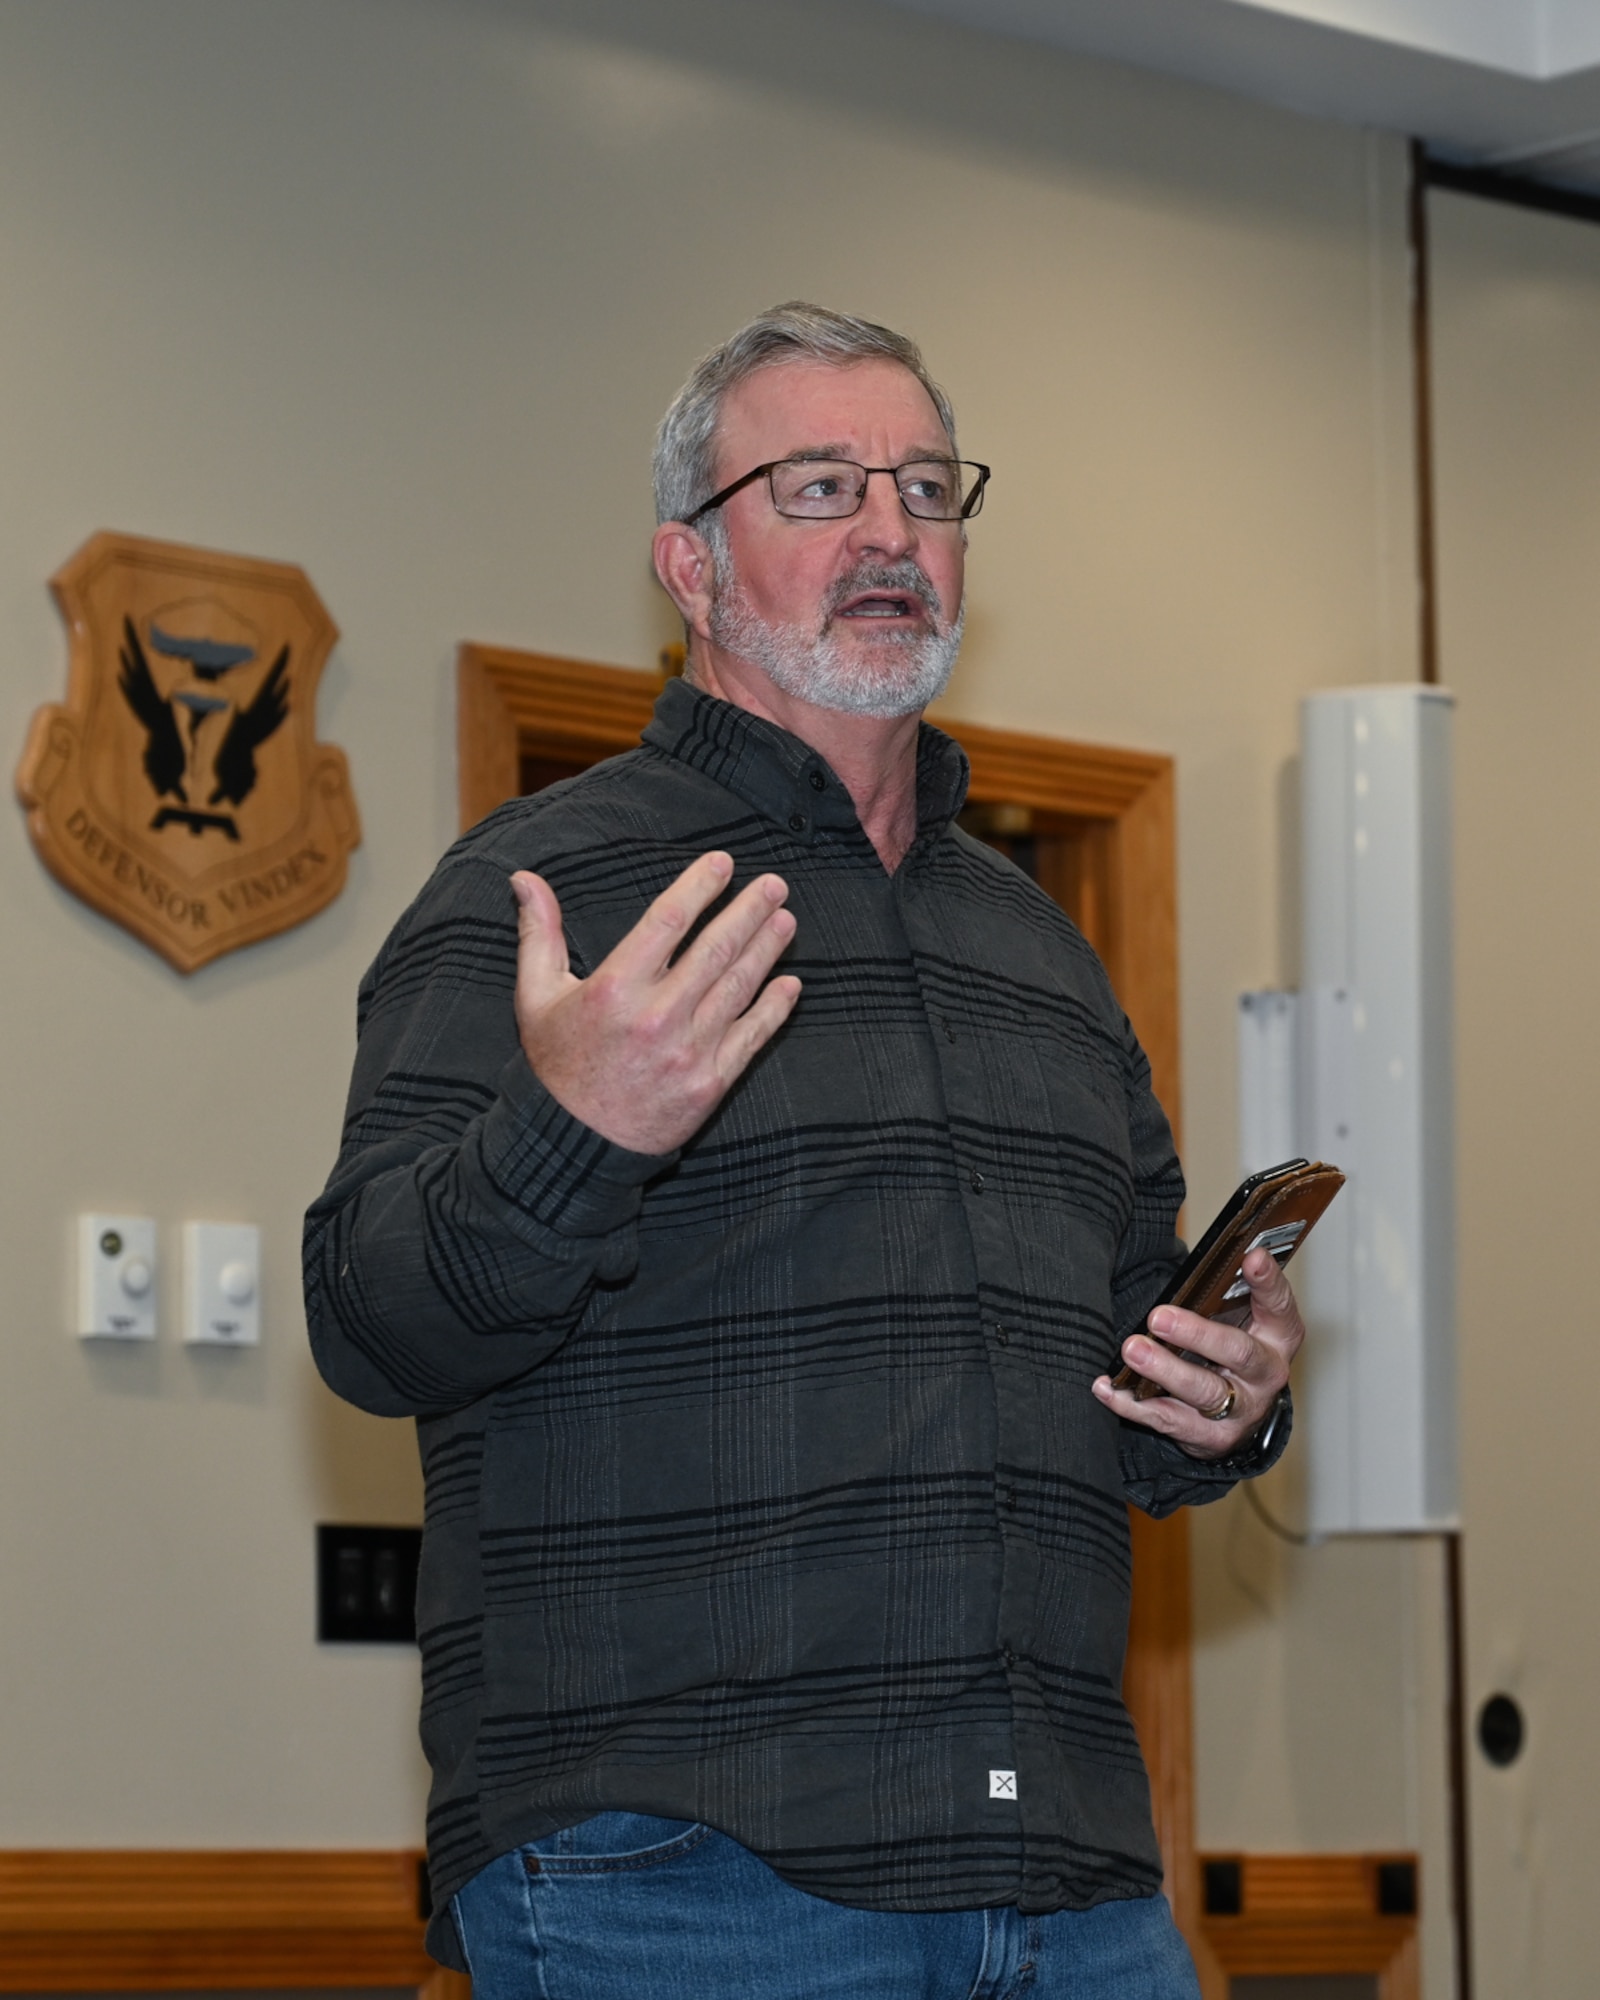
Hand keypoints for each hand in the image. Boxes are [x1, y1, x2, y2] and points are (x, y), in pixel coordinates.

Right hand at [511, 851, 800, 1155]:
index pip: (668, 921)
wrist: (573, 1146)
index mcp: (614, 988)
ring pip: (738, 988)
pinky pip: (751, 1038)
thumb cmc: (556, 1066)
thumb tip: (524, 878)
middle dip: (750, 912)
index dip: (700, 887)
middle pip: (715, 949)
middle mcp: (656, 1017)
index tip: (723, 863)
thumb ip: (538, 933)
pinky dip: (774, 1009)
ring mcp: (688, 1052)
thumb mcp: (536, 996)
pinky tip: (790, 984)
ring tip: (786, 920)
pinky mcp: (709, 1083)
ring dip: (766, 950)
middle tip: (775, 885)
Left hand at [1090, 1248, 1304, 1458]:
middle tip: (1159, 1317)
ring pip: (1203, 1391)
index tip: (1251, 1257)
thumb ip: (1226, 1295)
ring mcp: (1241, 1410)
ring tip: (1133, 1349)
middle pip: (1238, 1352)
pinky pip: (1167, 1420)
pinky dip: (1133, 1404)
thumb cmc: (1230, 1351)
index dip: (1268, 1281)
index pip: (1278, 1304)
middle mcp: (1265, 1374)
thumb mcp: (1240, 1321)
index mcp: (1277, 1336)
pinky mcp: (1211, 1438)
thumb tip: (1198, 1262)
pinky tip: (1108, 1387)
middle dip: (1197, 1334)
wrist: (1239, 1418)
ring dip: (1164, 1369)